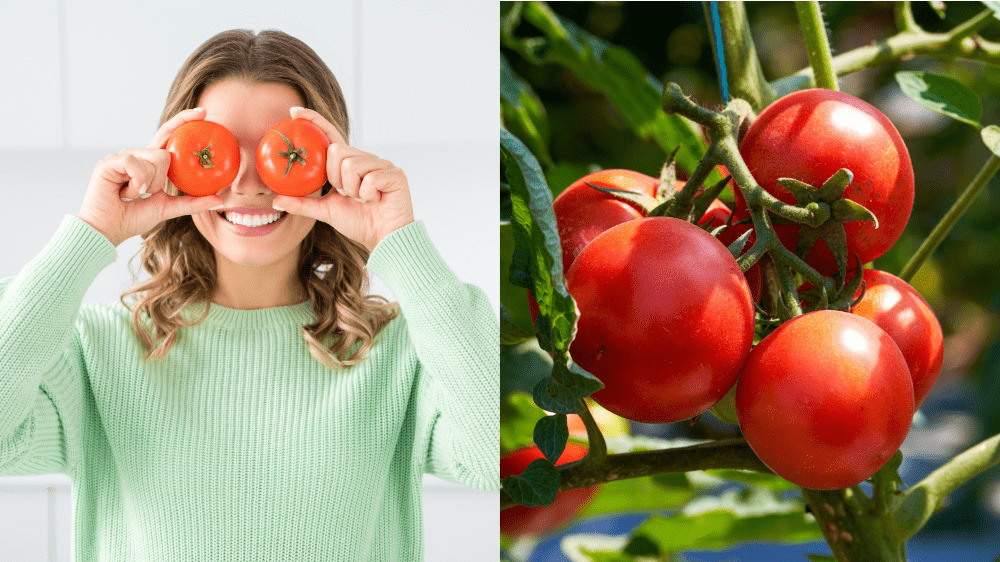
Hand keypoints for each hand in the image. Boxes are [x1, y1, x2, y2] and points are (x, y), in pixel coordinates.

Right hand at [76, 108, 224, 245]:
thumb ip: (193, 203)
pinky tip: (125, 193)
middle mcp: (137, 154)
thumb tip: (220, 199)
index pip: (169, 135)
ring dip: (150, 184)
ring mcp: (122, 156)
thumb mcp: (169, 208)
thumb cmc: (134, 217)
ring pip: (155, 158)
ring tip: (134, 195)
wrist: (109, 229)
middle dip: (161, 178)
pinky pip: (136, 164)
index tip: (204, 112)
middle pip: (165, 152)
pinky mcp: (110, 161)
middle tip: (149, 194)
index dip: (184, 120)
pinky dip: (137, 183)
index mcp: (150, 162)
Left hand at [269, 107, 414, 251]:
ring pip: (352, 165)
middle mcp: (366, 159)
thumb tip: (276, 201)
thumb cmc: (360, 223)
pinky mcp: (395, 174)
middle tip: (349, 194)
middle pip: (338, 150)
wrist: (384, 239)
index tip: (294, 111)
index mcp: (350, 164)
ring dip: (354, 190)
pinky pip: (370, 178)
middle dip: (337, 178)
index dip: (314, 121)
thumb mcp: (326, 211)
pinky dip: (369, 195)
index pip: (330, 136)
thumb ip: (303, 204)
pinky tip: (377, 200)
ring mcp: (382, 165)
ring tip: (365, 199)